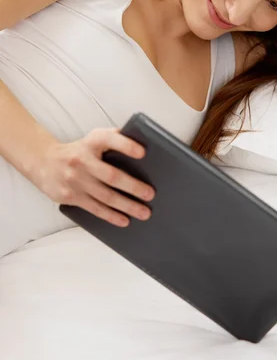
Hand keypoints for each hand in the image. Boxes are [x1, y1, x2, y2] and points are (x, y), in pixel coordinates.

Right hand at [35, 127, 154, 226]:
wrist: (43, 162)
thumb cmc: (79, 151)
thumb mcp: (94, 139)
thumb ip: (114, 139)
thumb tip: (143, 145)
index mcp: (92, 142)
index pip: (110, 139)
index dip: (126, 145)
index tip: (143, 153)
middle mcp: (82, 159)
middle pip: (111, 176)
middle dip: (133, 187)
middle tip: (150, 194)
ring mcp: (75, 179)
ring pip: (105, 196)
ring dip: (127, 206)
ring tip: (144, 212)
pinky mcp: (70, 196)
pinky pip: (94, 208)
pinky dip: (111, 216)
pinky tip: (124, 220)